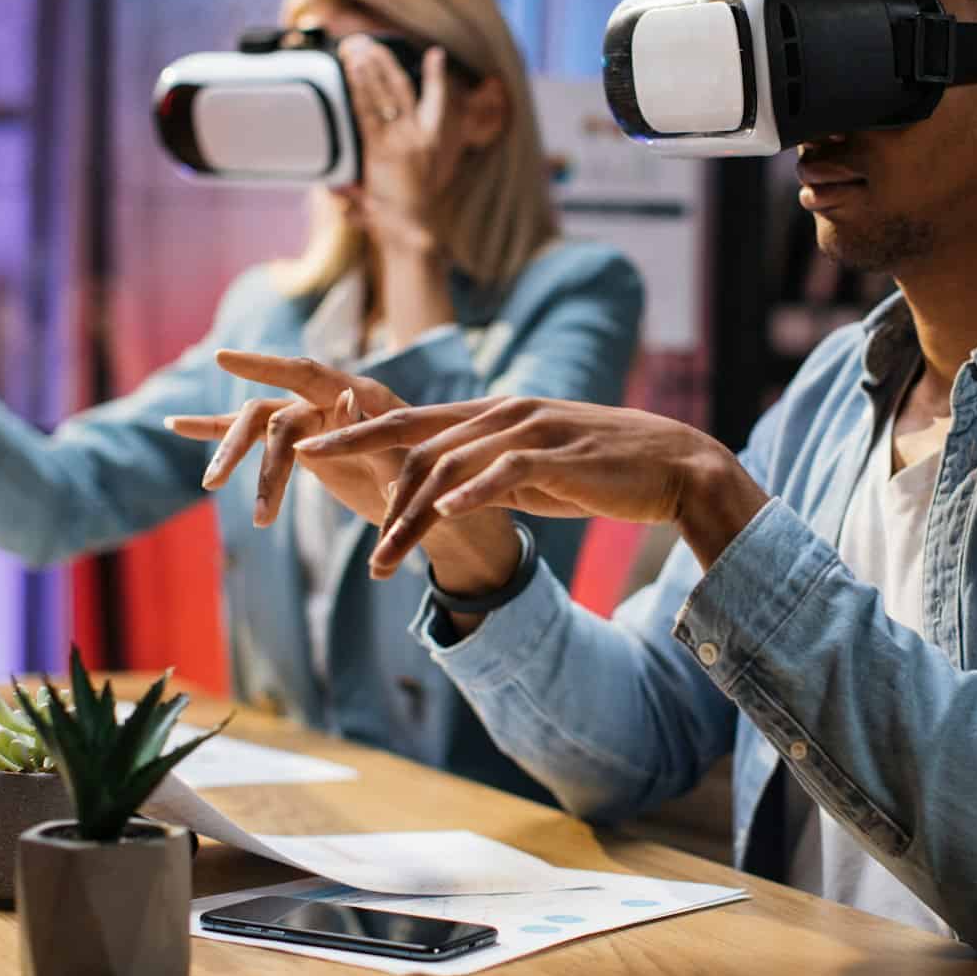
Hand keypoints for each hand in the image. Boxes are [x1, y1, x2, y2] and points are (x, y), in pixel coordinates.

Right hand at [164, 351, 522, 591]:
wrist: (445, 513)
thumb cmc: (436, 488)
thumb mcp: (412, 463)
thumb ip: (377, 432)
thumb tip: (346, 396)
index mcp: (363, 394)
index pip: (304, 372)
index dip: (265, 365)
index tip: (224, 358)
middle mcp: (333, 401)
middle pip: (273, 413)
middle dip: (245, 449)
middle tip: (217, 483)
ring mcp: (315, 421)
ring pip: (259, 429)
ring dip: (231, 455)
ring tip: (211, 487)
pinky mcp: (303, 445)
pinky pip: (255, 436)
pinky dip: (217, 430)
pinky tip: (175, 424)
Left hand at [294, 397, 771, 575]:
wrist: (674, 467)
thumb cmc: (599, 473)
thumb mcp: (529, 473)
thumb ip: (484, 473)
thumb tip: (441, 497)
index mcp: (491, 416)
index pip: (407, 419)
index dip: (353, 429)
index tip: (303, 444)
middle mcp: (502, 414)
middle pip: (414, 436)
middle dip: (356, 457)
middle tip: (304, 474)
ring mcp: (530, 432)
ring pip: (449, 465)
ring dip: (408, 515)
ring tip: (381, 561)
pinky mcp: (560, 457)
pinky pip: (506, 472)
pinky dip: (471, 493)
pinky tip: (442, 515)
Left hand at [338, 35, 465, 261]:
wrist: (414, 233)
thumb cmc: (406, 219)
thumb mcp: (391, 198)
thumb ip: (365, 190)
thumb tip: (336, 192)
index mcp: (431, 142)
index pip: (438, 102)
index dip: (436, 76)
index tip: (434, 54)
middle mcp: (418, 137)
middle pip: (402, 89)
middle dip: (386, 63)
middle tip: (369, 43)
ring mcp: (401, 142)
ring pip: (384, 94)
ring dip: (369, 68)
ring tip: (356, 48)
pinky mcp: (382, 150)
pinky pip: (367, 112)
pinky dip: (359, 89)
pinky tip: (352, 71)